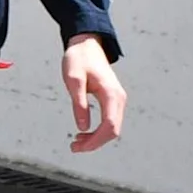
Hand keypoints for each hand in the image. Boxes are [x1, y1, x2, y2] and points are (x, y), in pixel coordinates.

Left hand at [62, 36, 127, 152]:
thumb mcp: (73, 80)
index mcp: (111, 94)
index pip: (109, 126)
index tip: (77, 146)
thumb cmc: (78, 60)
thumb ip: (78, 103)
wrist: (87, 44)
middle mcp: (119, 99)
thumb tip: (82, 127)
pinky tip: (84, 133)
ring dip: (96, 138)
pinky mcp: (113, 100)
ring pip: (112, 128)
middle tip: (73, 147)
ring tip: (76, 142)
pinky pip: (110, 121)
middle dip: (94, 143)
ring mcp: (118, 99)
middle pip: (113, 131)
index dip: (95, 141)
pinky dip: (98, 131)